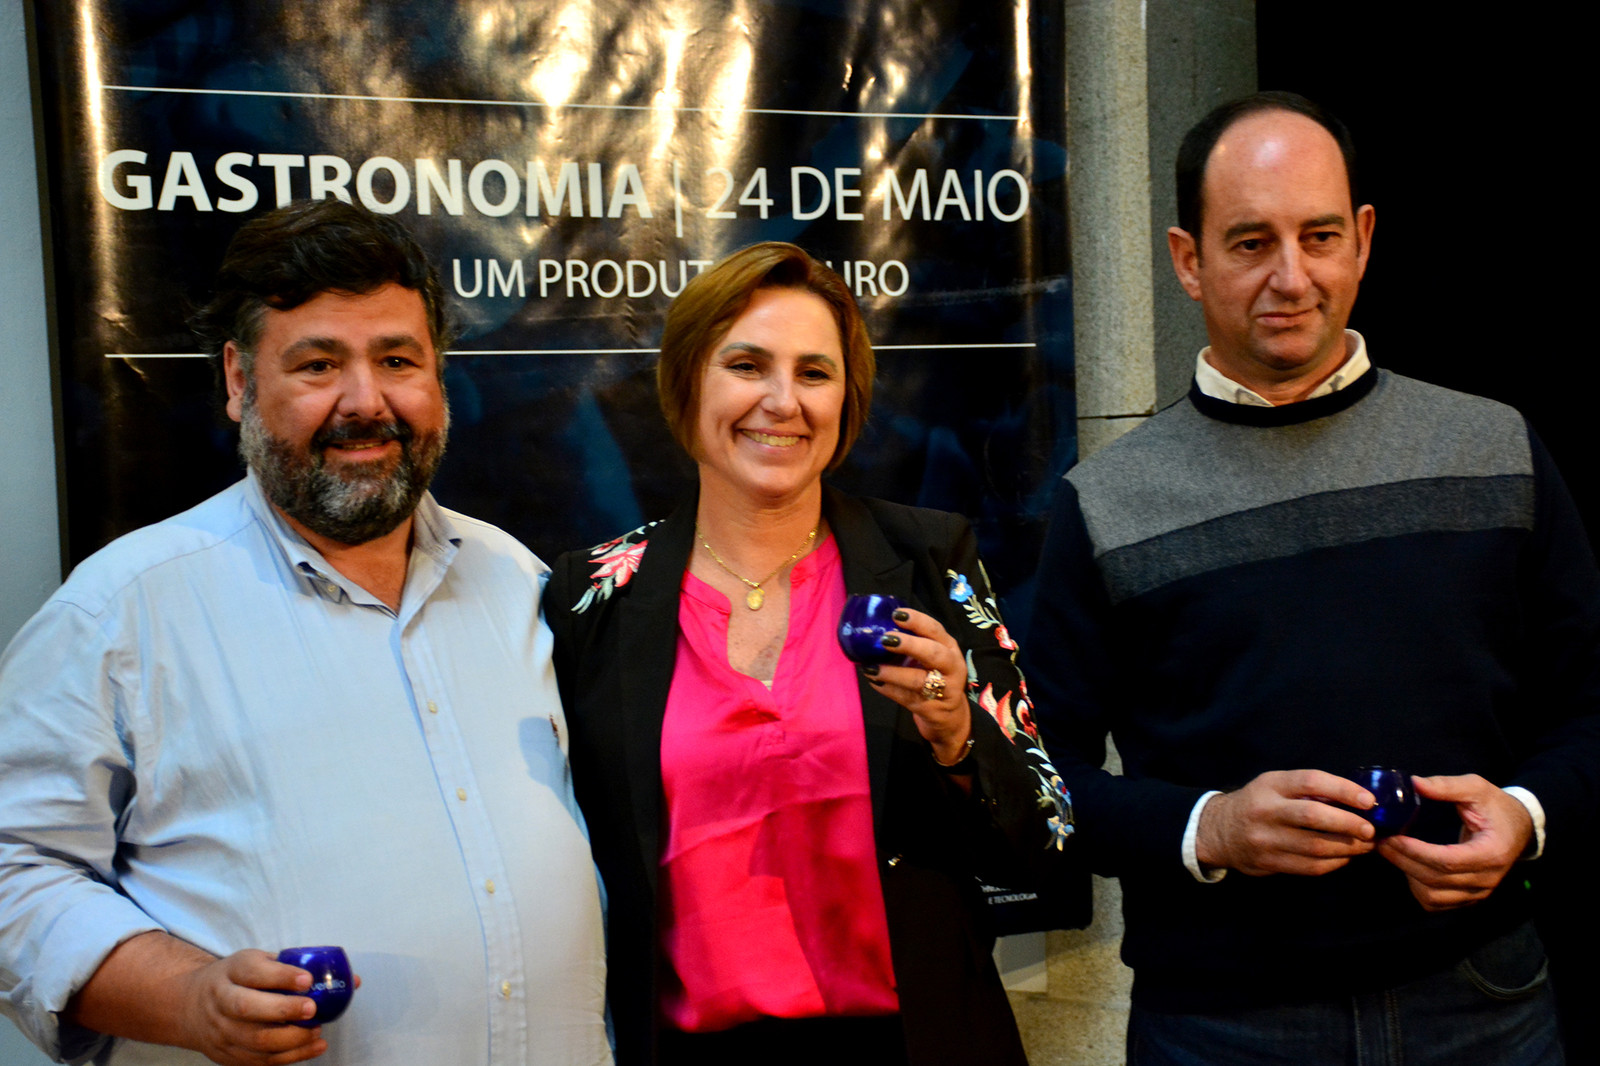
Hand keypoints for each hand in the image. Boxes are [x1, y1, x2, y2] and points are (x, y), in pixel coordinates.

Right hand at [65, 933, 358, 1065]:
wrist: (190, 1005)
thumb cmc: (239, 979)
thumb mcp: (258, 962)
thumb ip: (298, 968)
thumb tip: (353, 980)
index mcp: (231, 971)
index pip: (253, 971)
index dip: (281, 976)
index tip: (307, 979)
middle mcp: (222, 1000)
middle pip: (247, 1008)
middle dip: (283, 1010)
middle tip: (312, 1009)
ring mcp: (222, 1030)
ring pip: (255, 1040)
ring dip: (291, 1039)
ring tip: (317, 1031)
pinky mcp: (227, 1054)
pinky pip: (259, 1060)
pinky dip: (290, 1057)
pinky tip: (314, 1048)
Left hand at [861, 607, 971, 763]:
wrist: (951, 715)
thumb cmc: (935, 676)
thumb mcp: (931, 657)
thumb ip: (911, 644)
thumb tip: (874, 631)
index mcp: (949, 647)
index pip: (935, 630)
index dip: (917, 621)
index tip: (896, 615)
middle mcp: (951, 667)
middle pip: (934, 653)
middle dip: (909, 644)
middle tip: (886, 639)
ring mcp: (944, 690)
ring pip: (919, 680)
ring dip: (893, 673)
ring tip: (872, 668)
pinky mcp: (931, 709)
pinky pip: (906, 698)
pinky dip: (888, 690)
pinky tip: (875, 682)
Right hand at [1196, 770, 1376, 875]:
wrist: (1219, 831)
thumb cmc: (1258, 803)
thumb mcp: (1275, 786)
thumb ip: (1307, 790)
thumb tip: (1355, 799)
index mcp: (1271, 785)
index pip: (1310, 782)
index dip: (1343, 790)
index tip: (1368, 800)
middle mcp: (1266, 811)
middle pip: (1313, 816)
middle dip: (1348, 823)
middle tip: (1371, 829)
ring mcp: (1266, 839)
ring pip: (1315, 846)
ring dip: (1347, 847)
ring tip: (1365, 845)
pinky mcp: (1269, 863)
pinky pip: (1310, 866)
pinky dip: (1334, 863)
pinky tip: (1345, 857)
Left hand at [1377, 774, 1532, 911]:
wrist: (1520, 828)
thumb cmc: (1496, 807)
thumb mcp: (1476, 788)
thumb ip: (1446, 786)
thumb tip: (1413, 783)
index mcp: (1492, 853)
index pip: (1448, 861)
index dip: (1415, 852)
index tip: (1391, 837)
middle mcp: (1487, 879)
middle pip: (1436, 880)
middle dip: (1403, 861)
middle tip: (1380, 840)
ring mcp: (1479, 892)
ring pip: (1433, 896)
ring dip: (1408, 875)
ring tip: (1391, 852)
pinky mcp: (1470, 898)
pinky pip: (1437, 903)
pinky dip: (1417, 888)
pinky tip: (1408, 866)